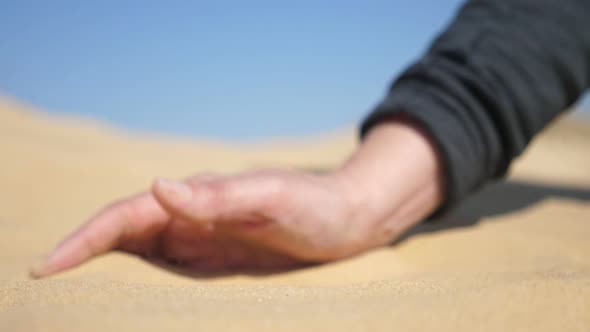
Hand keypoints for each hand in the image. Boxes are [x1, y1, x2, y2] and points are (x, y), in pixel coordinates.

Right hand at [30, 116, 444, 277]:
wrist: (348, 218)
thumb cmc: (314, 204)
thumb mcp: (272, 195)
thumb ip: (218, 195)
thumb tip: (158, 188)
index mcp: (195, 198)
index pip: (126, 216)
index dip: (84, 239)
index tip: (46, 267)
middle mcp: (191, 218)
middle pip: (122, 238)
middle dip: (81, 258)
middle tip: (43, 292)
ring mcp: (202, 242)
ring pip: (140, 259)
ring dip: (105, 277)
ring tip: (70, 305)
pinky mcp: (217, 263)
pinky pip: (169, 277)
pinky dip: (141, 290)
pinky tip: (127, 309)